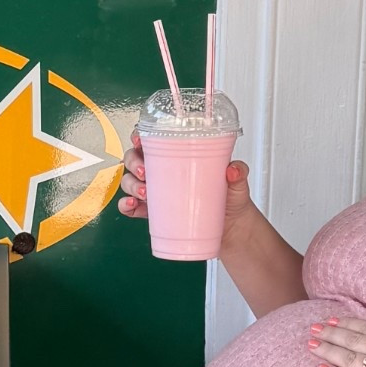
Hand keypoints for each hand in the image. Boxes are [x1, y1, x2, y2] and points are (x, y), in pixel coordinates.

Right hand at [118, 135, 257, 253]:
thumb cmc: (230, 199)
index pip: (151, 140)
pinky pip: (132, 208)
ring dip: (131, 185)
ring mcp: (157, 193)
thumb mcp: (237, 181)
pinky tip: (132, 206)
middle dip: (133, 163)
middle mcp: (163, 172)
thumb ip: (238, 172)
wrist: (231, 229)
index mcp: (178, 157)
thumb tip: (232, 170)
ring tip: (144, 193)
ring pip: (129, 182)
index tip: (139, 140)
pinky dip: (126, 207)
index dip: (139, 137)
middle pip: (134, 159)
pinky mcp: (154, 214)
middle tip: (144, 172)